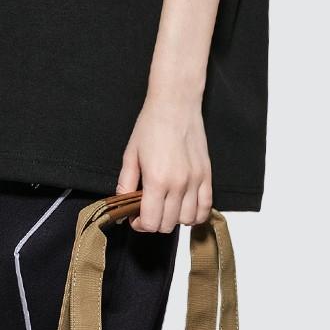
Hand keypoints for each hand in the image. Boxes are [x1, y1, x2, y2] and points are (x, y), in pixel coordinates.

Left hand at [115, 95, 212, 231]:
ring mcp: (195, 181)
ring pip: (188, 220)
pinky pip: (206, 207)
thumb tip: (122, 203)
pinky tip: (185, 209)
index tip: (135, 216)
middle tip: (147, 210)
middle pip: (168, 224)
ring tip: (166, 207)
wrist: (175, 105)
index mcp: (156, 180)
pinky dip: (196, 215)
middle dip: (154, 222)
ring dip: (174, 219)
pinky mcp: (207, 175)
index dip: (139, 225)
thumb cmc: (150, 126)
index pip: (150, 222)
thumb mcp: (130, 154)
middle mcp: (178, 184)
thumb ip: (125, 183)